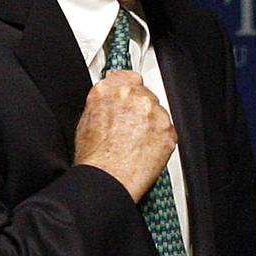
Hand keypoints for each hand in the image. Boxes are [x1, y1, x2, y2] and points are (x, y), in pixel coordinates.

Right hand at [73, 70, 175, 200]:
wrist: (107, 178)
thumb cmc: (94, 157)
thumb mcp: (86, 120)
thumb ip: (104, 103)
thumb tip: (111, 103)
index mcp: (108, 90)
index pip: (129, 77)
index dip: (131, 91)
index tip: (132, 99)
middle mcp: (132, 96)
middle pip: (146, 95)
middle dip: (142, 110)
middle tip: (132, 130)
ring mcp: (152, 112)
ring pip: (158, 112)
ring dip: (152, 124)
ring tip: (137, 144)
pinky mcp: (168, 129)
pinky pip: (168, 130)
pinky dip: (161, 139)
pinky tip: (146, 150)